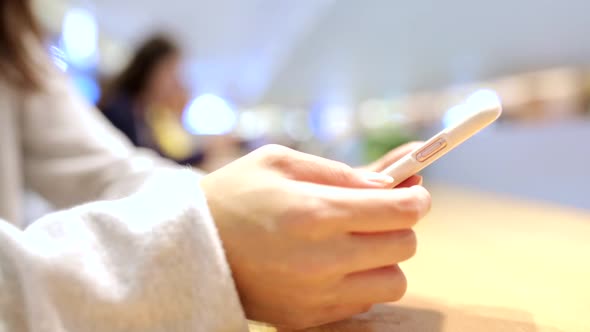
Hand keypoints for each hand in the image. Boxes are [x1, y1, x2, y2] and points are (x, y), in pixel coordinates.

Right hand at [200, 145, 430, 328]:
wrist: (190, 245)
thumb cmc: (235, 194)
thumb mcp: (281, 162)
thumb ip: (341, 172)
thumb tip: (394, 182)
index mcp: (315, 212)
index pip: (399, 211)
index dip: (416, 198)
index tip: (414, 193)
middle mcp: (321, 260)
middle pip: (404, 247)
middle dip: (399, 225)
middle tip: (377, 213)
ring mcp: (315, 296)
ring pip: (392, 282)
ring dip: (384, 259)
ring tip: (354, 242)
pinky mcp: (307, 319)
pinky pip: (363, 305)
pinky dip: (359, 283)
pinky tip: (333, 266)